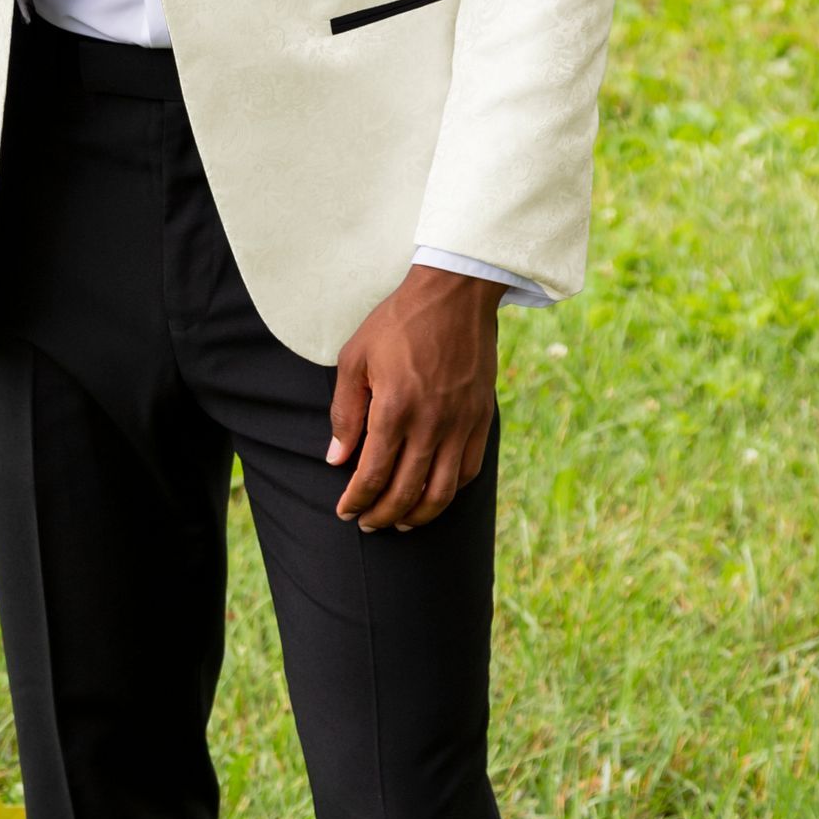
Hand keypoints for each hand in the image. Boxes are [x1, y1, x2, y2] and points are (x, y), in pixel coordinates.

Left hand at [327, 263, 502, 532]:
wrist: (454, 294)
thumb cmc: (397, 322)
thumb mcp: (355, 359)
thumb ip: (344, 413)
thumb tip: (336, 459)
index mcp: (393, 409)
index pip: (371, 476)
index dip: (355, 502)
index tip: (344, 511)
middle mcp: (430, 424)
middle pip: (404, 492)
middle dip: (381, 516)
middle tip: (367, 523)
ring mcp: (460, 424)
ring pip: (441, 493)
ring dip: (418, 516)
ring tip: (400, 522)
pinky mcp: (481, 419)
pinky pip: (468, 471)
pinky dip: (449, 492)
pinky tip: (433, 495)